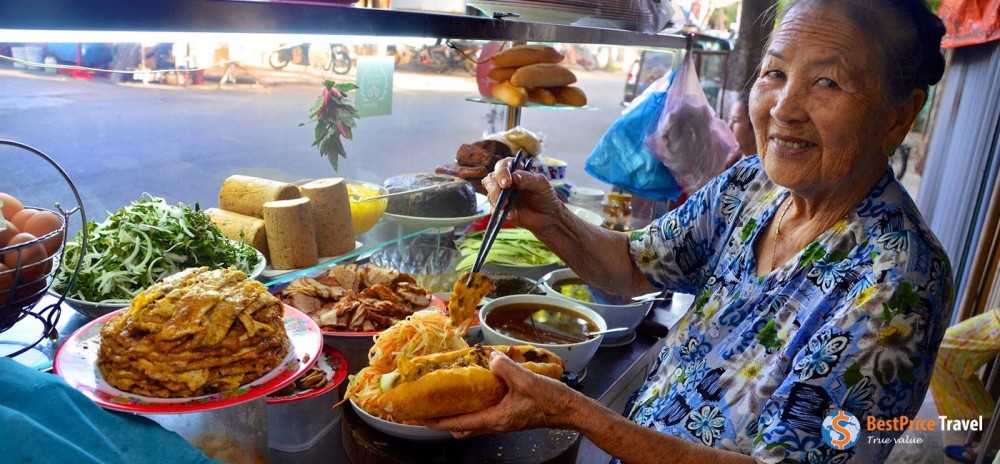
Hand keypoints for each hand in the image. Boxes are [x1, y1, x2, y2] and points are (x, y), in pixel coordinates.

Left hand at [422, 351, 578, 437]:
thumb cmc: (550, 400)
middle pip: (461, 427)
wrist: (570, 410)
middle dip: (444, 419)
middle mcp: (496, 423)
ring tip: (447, 395)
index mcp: (495, 419)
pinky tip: (476, 386)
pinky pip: (485, 411)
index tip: (419, 417)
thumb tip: (489, 357)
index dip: (437, 421)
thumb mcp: (526, 381)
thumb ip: (506, 368)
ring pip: (473, 420)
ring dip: (459, 411)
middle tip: (430, 405)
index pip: (458, 424)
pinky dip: (475, 403)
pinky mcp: (510, 413)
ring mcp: (503, 419)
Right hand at [482, 157, 563, 231]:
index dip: (502, 172)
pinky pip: (495, 211)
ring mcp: (500, 196)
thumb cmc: (544, 195)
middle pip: (491, 180)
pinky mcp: (500, 209)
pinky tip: (512, 215)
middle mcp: (504, 181)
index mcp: (514, 170)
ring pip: (490, 195)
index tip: (507, 182)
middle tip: (503, 197)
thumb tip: (514, 177)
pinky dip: (502, 213)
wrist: (547, 216)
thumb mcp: (540, 184)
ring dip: (496, 201)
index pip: (503, 166)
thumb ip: (527, 178)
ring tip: (507, 207)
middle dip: (495, 188)